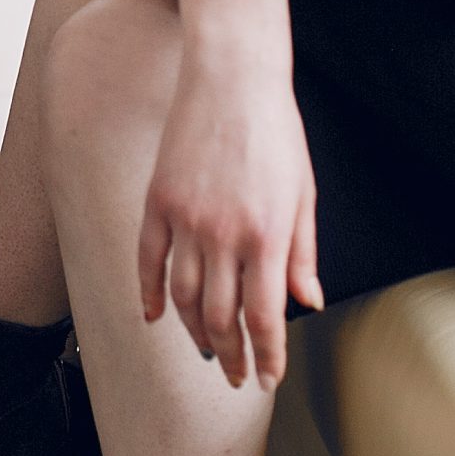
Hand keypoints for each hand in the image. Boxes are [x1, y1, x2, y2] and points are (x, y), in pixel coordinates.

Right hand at [138, 0, 322, 391]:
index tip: (266, 378)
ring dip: (192, 331)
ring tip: (205, 349)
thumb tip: (306, 302)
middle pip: (220, 317)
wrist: (233, 77)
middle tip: (235, 375)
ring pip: (181, 297)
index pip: (264, 318)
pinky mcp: (157, 201)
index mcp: (267, 235)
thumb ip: (301, 253)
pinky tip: (153, 316)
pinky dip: (149, 294)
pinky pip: (148, 260)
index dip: (266, 356)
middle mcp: (223, 234)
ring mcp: (185, 219)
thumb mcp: (302, 194)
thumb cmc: (276, 132)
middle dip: (230, 354)